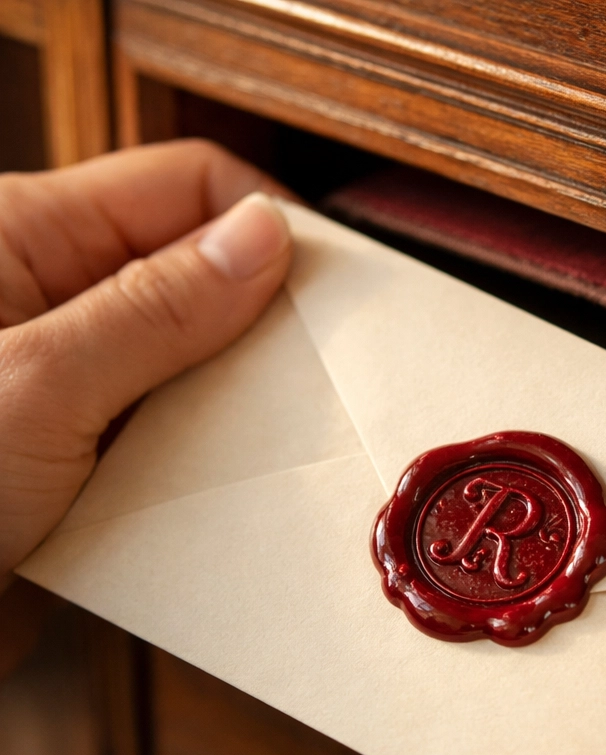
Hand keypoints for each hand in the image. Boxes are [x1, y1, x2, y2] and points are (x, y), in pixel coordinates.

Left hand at [0, 140, 293, 580]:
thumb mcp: (38, 383)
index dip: (267, 221)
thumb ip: (154, 306)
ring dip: (247, 395)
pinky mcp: (93, 450)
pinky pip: (182, 430)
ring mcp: (80, 380)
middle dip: (269, 318)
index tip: (336, 286)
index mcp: (26, 239)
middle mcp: (58, 302)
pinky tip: (242, 475)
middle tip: (329, 369)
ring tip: (292, 430)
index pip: (184, 188)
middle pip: (200, 273)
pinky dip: (218, 450)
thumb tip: (263, 234)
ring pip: (199, 360)